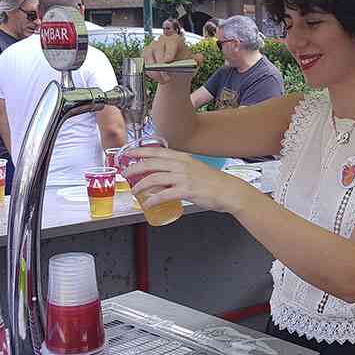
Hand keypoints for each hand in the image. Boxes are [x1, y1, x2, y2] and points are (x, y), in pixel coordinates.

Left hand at [123, 147, 249, 213]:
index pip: (156, 151)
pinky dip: (153, 199)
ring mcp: (184, 177)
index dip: (139, 151)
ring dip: (141, 185)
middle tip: (126, 173)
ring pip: (154, 179)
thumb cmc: (212, 181)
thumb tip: (163, 176)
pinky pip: (164, 195)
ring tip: (134, 191)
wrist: (228, 190)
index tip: (127, 153)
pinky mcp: (187, 191)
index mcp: (182, 157)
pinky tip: (148, 203)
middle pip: (151, 163)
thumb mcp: (194, 168)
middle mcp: (181, 165)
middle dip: (135, 168)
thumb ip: (178, 170)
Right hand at [142, 37, 198, 84]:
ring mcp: (153, 46)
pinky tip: (158, 79)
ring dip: (156, 71)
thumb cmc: (184, 66)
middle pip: (158, 49)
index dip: (169, 52)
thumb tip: (200, 58)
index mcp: (176, 40)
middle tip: (167, 77)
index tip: (168, 61)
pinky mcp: (146, 54)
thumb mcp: (192, 63)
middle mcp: (163, 40)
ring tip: (164, 80)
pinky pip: (146, 63)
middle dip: (162, 64)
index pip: (171, 43)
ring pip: (150, 56)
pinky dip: (151, 73)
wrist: (176, 73)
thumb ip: (197, 60)